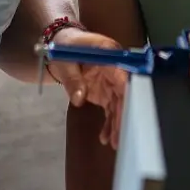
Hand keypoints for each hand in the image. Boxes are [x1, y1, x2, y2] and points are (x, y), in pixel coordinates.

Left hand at [44, 29, 125, 145]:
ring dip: (117, 124)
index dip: (128, 94)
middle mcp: (116, 68)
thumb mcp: (64, 61)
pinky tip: (105, 138)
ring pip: (119, 105)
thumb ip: (72, 79)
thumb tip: (79, 98)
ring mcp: (112, 81)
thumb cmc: (64, 48)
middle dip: (123, 115)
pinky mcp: (107, 92)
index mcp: (110, 53)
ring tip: (114, 143)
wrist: (61, 47)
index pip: (124, 75)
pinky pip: (111, 109)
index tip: (128, 112)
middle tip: (120, 136)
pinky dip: (109, 123)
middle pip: (125, 93)